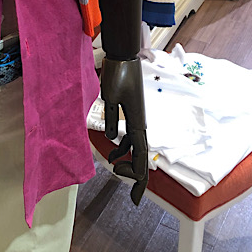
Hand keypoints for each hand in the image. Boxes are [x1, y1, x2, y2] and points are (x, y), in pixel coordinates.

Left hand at [100, 57, 147, 205]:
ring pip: (136, 147)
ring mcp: (136, 118)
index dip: (138, 177)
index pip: (141, 156)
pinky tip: (112, 153)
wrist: (123, 56)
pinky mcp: (130, 112)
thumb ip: (110, 117)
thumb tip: (111, 137)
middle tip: (131, 195)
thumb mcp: (110, 96)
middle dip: (137, 176)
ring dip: (127, 161)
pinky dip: (122, 147)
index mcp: (137, 122)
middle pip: (142, 156)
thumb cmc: (117, 74)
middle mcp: (140, 122)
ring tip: (115, 170)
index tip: (133, 194)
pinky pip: (130, 136)